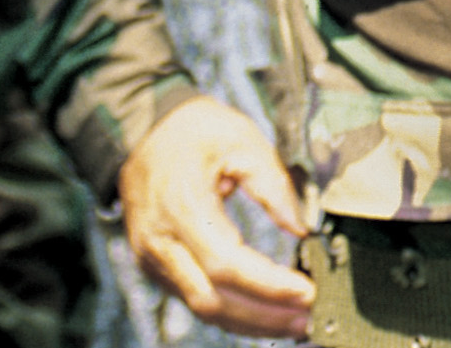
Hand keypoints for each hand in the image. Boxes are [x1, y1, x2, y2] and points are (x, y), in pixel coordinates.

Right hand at [117, 95, 314, 338]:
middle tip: (310, 317)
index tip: (308, 290)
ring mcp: (152, 257)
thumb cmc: (192, 129)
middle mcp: (160, 239)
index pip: (225, 263)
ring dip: (252, 322)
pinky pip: (195, 299)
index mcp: (179, 203)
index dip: (269, 286)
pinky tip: (265, 311)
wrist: (140, 128)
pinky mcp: (155, 265)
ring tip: (296, 322)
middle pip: (212, 299)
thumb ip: (273, 183)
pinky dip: (233, 311)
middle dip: (265, 316)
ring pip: (203, 308)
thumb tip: (301, 228)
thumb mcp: (240, 138)